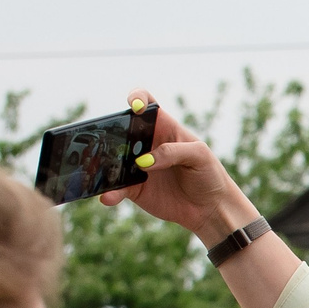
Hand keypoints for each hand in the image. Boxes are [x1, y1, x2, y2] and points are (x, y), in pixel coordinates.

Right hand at [98, 85, 259, 247]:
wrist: (211, 209)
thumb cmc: (209, 175)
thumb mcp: (200, 155)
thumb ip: (173, 151)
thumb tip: (144, 162)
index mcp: (163, 127)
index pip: (147, 103)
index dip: (137, 98)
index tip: (135, 106)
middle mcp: (146, 144)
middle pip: (120, 129)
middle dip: (109, 131)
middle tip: (105, 140)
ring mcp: (137, 166)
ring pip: (112, 159)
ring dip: (102, 163)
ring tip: (97, 169)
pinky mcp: (134, 189)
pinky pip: (116, 188)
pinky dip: (110, 192)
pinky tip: (107, 196)